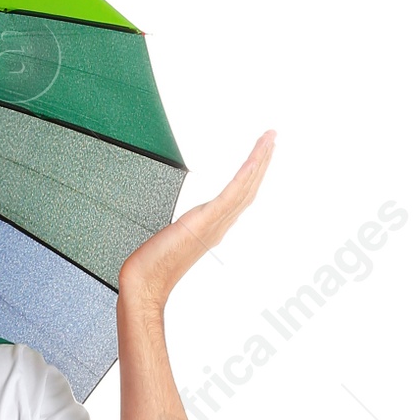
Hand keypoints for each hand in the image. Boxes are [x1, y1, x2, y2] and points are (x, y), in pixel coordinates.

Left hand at [118, 131, 275, 313]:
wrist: (146, 280)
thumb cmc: (155, 264)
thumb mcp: (174, 238)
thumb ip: (184, 229)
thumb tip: (182, 224)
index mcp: (214, 226)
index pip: (240, 195)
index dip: (253, 174)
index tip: (261, 155)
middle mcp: (219, 224)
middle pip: (249, 188)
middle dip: (262, 161)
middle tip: (273, 138)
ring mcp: (214, 223)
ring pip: (245, 187)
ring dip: (259, 161)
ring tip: (269, 139)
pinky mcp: (204, 221)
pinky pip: (230, 195)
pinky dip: (244, 176)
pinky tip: (254, 160)